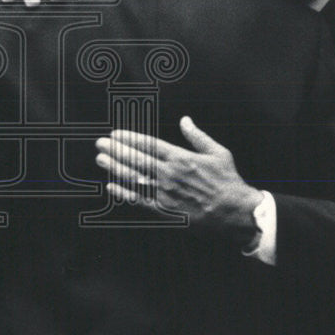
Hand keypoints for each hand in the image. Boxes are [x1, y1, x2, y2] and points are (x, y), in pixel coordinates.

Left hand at [95, 116, 262, 245]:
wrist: (235, 213)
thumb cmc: (228, 182)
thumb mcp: (218, 153)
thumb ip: (198, 137)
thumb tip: (185, 120)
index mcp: (181, 158)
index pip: (149, 145)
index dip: (130, 139)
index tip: (116, 134)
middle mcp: (170, 174)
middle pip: (136, 160)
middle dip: (116, 150)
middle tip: (100, 144)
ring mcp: (165, 193)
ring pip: (134, 178)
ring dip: (115, 168)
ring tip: (101, 160)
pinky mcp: (165, 211)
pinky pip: (139, 201)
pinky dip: (124, 193)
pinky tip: (111, 186)